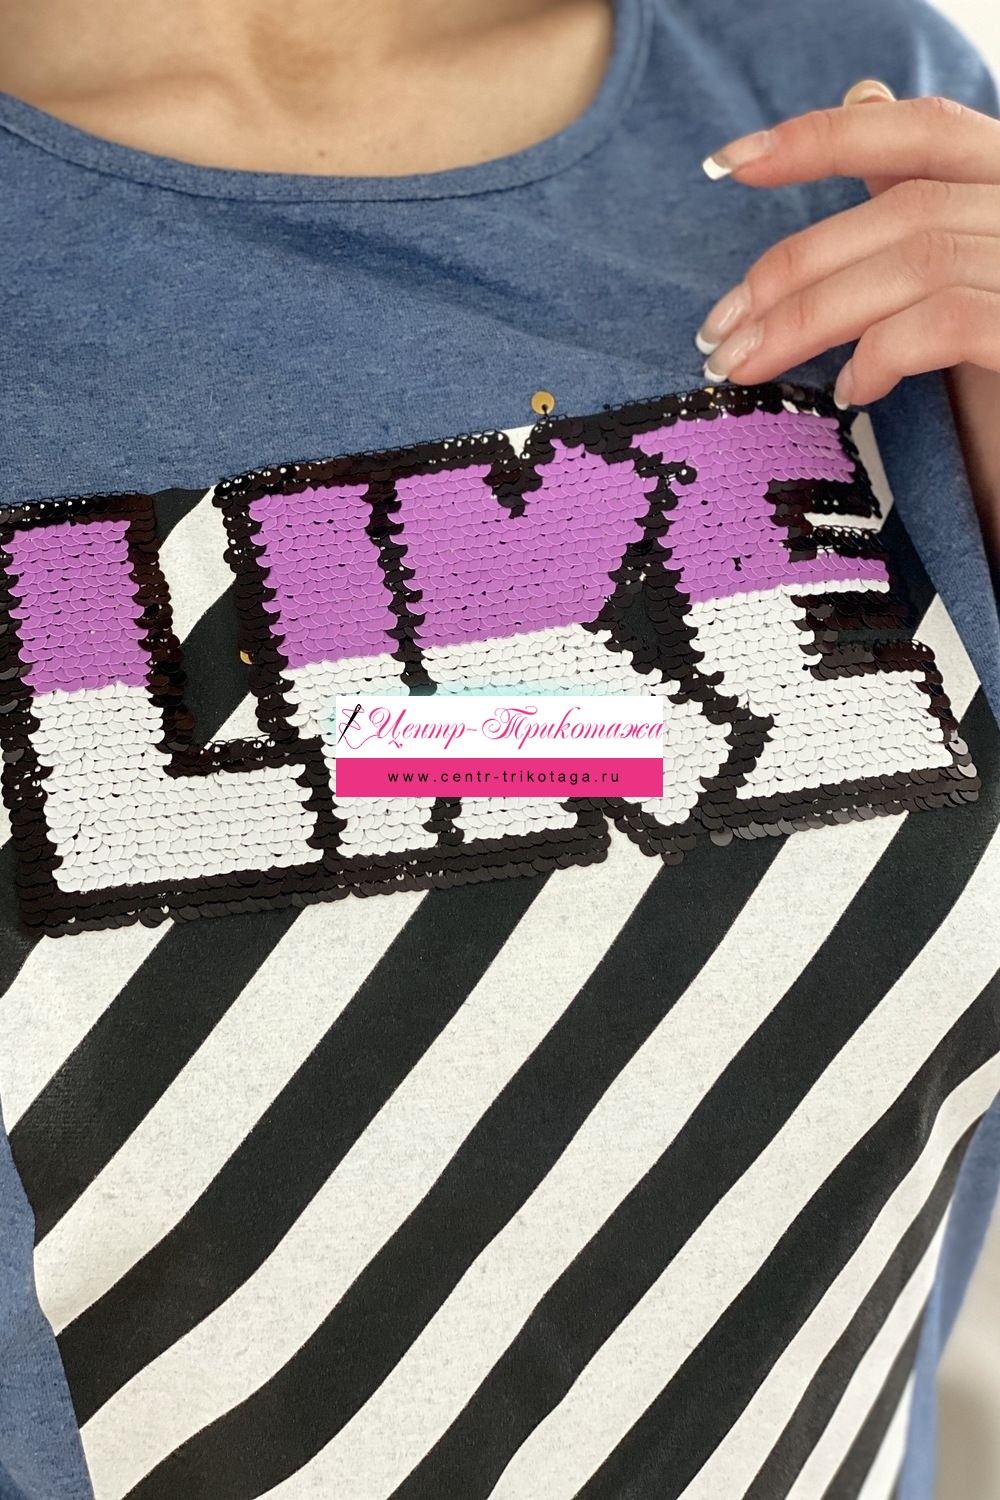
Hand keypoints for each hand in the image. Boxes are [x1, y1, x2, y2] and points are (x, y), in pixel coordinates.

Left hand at [695, 81, 999, 412]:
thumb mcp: (953, 283)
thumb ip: (913, 202)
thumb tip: (862, 95)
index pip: (924, 132)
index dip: (825, 139)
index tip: (728, 163)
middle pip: (905, 210)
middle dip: (792, 270)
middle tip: (715, 333)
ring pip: (917, 260)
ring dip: (810, 317)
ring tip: (747, 366)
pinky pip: (950, 318)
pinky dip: (885, 350)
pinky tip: (852, 391)